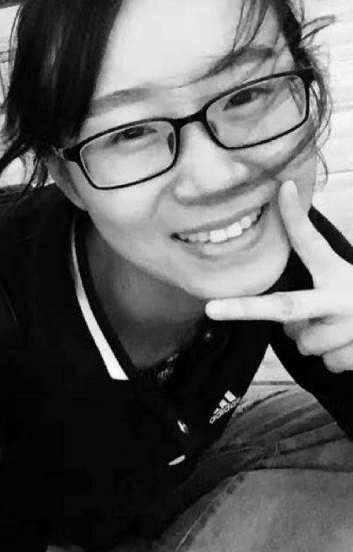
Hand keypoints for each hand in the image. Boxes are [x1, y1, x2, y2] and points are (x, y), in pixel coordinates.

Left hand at [205, 181, 352, 373]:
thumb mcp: (343, 279)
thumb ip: (319, 277)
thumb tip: (287, 288)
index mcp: (338, 273)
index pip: (312, 242)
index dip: (296, 217)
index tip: (281, 189)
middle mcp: (342, 298)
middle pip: (286, 306)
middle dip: (244, 308)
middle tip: (212, 309)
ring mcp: (349, 329)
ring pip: (303, 342)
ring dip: (313, 339)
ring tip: (339, 327)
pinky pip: (326, 362)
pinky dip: (333, 357)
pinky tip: (351, 343)